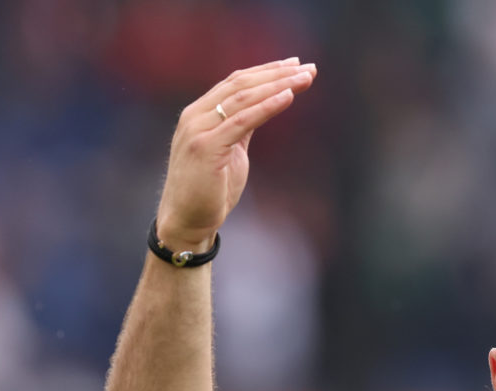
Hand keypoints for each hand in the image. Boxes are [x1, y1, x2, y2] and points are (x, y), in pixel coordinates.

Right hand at [154, 58, 317, 251]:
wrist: (187, 220)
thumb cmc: (210, 190)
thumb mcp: (230, 150)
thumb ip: (241, 127)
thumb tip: (263, 108)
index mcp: (200, 113)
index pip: (236, 82)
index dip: (267, 71)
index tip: (295, 65)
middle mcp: (196, 115)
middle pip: (241, 84)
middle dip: (277, 74)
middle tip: (308, 67)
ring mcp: (198, 130)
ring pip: (243, 98)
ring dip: (277, 86)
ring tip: (304, 79)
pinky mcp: (206, 147)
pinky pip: (242, 121)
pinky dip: (266, 107)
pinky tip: (287, 97)